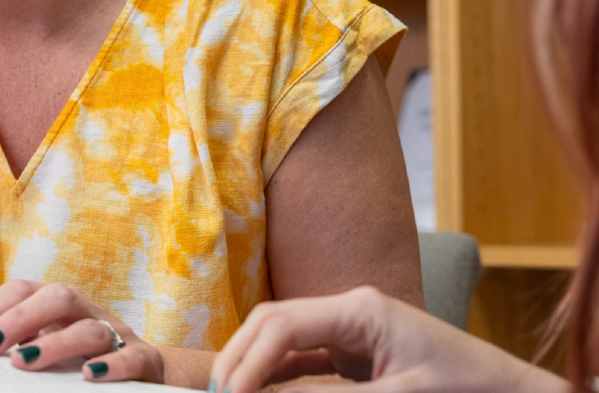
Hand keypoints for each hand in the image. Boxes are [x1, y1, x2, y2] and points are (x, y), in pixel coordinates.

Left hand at [0, 279, 164, 382]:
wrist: (144, 371)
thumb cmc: (83, 355)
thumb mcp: (45, 339)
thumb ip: (9, 331)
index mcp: (60, 306)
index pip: (25, 290)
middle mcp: (87, 312)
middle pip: (58, 297)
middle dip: (19, 317)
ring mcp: (116, 334)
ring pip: (91, 326)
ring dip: (57, 342)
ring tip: (24, 362)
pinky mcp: (141, 360)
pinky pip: (133, 356)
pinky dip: (113, 364)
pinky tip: (91, 374)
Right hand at [209, 287, 568, 392]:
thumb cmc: (466, 388)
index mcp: (360, 308)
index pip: (282, 323)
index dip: (248, 359)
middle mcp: (349, 311)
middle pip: (275, 324)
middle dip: (241, 357)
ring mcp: (350, 330)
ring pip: (284, 342)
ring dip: (255, 368)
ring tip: (227, 392)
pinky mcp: (355, 353)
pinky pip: (304, 362)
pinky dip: (279, 379)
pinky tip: (259, 392)